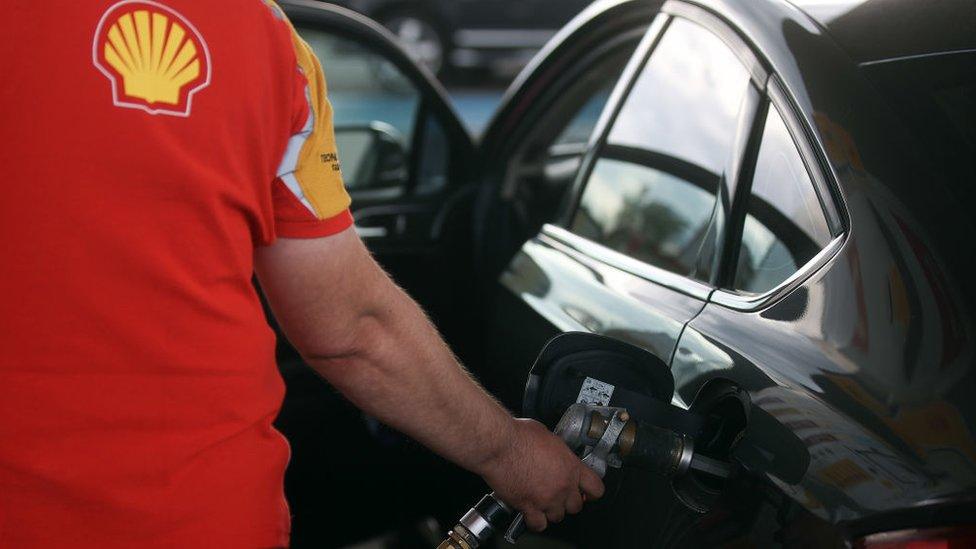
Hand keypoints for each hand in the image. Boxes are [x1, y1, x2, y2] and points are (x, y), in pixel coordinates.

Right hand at [479, 418, 604, 531]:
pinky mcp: (528, 506)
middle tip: (560, 494)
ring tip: (543, 501)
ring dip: (552, 511)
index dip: (592, 492)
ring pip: (558, 517)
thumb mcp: (547, 435)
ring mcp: (546, 498)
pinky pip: (538, 524)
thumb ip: (557, 450)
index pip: (596, 488)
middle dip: (568, 502)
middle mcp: (562, 485)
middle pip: (576, 506)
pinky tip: (531, 513)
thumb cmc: (518, 436)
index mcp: (571, 466)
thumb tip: (555, 452)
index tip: (586, 492)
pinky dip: (535, 521)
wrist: (499, 445)